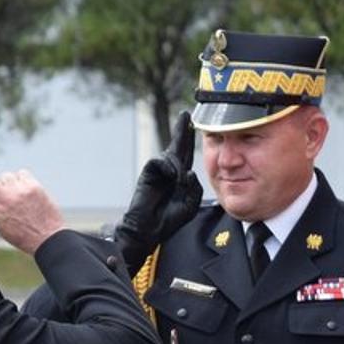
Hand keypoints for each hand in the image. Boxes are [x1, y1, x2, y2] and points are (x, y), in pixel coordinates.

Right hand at [0, 147, 65, 254]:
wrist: (49, 238)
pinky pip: (22, 174)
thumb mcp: (2, 226)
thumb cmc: (24, 234)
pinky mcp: (33, 186)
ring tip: (21, 198)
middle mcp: (6, 199)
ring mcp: (20, 191)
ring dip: (10, 183)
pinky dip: (23, 181)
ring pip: (7, 176)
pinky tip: (28, 193)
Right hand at [114, 112, 202, 269]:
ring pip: (171, 156)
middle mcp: (169, 171)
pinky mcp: (148, 173)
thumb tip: (189, 172)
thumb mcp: (190, 205)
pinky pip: (160, 162)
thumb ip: (195, 189)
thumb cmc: (169, 219)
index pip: (186, 154)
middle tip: (186, 114)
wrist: (150, 229)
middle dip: (182, 130)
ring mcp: (158, 171)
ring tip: (179, 181)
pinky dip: (168, 168)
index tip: (195, 124)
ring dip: (178, 166)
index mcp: (179, 177)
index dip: (190, 140)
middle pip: (177, 146)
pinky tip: (172, 177)